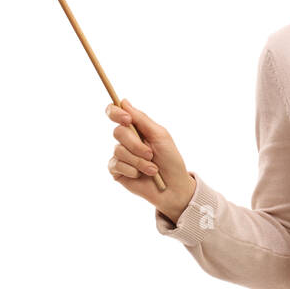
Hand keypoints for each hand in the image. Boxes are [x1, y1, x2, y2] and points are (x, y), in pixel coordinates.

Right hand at [105, 99, 195, 221]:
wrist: (173, 187)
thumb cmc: (170, 160)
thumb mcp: (160, 136)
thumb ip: (142, 119)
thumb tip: (124, 101)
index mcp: (136, 128)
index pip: (116, 113)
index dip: (116, 113)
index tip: (126, 119)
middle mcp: (126, 140)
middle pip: (118, 132)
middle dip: (136, 144)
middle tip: (151, 154)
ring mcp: (120, 155)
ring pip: (119, 150)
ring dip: (139, 161)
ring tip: (152, 168)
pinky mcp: (117, 171)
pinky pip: (116, 164)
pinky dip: (133, 170)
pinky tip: (141, 175)